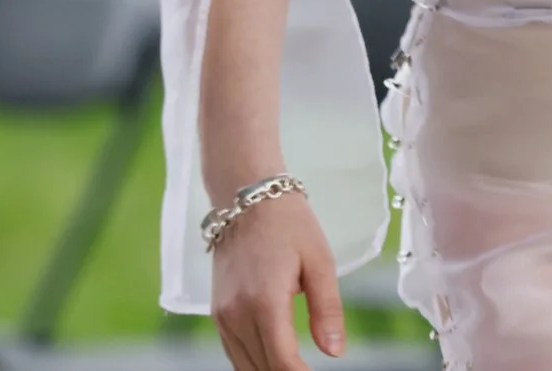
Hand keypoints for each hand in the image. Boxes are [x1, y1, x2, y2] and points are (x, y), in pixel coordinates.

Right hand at [210, 189, 345, 367]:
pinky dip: (253, 364)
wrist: (245, 197)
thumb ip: (327, 310)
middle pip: (263, 369)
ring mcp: (222, 315)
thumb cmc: (288, 224)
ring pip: (245, 366)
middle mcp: (237, 314)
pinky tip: (272, 363)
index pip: (283, 362)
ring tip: (296, 369)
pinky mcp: (217, 312)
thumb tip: (335, 353)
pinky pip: (234, 352)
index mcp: (265, 301)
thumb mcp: (320, 261)